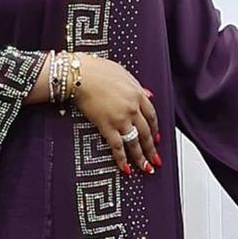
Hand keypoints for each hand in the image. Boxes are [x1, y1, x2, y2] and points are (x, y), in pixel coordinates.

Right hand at [73, 54, 160, 175]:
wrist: (80, 74)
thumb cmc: (98, 70)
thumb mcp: (124, 74)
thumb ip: (137, 86)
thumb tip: (147, 95)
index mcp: (138, 94)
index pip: (152, 116)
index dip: (155, 129)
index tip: (157, 138)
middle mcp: (132, 108)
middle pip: (146, 132)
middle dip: (152, 148)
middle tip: (156, 159)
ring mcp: (120, 118)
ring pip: (135, 142)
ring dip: (141, 157)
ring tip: (146, 168)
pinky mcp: (106, 126)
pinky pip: (117, 146)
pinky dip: (122, 159)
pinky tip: (126, 168)